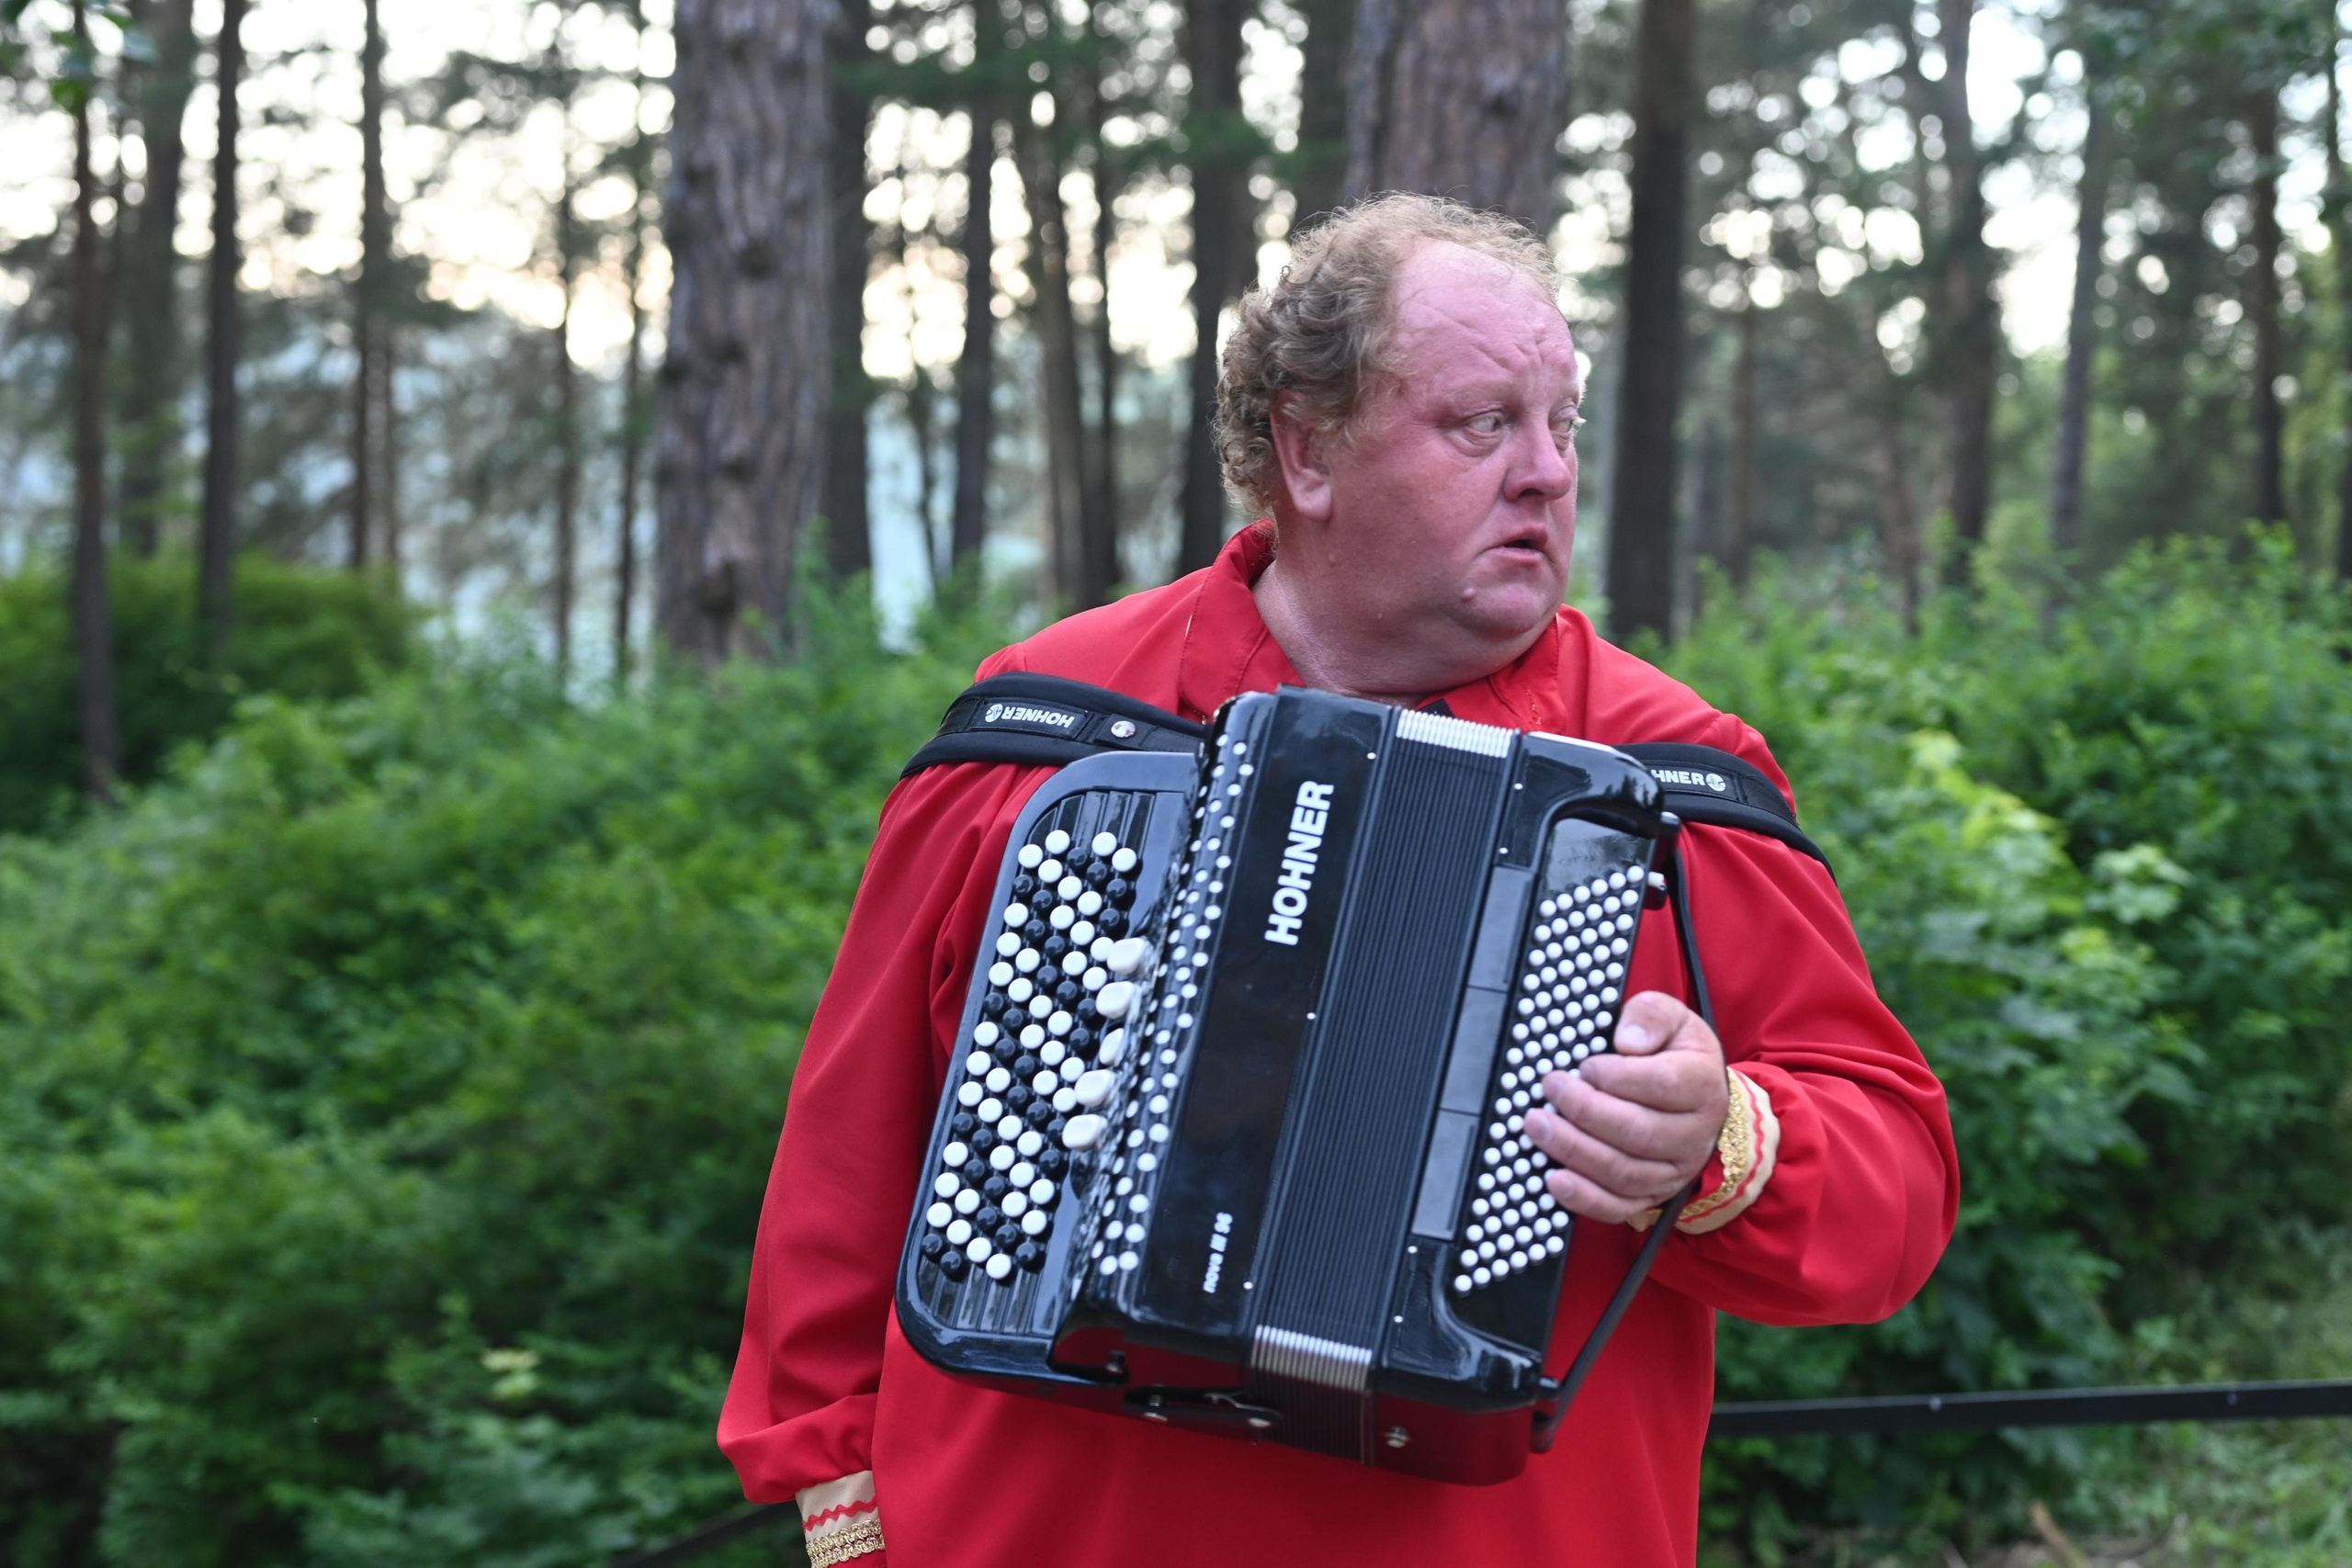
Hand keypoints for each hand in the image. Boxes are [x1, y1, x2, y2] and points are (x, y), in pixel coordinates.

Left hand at [1520, 991, 1728, 1224]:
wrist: (1697, 1097)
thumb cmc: (1673, 1054)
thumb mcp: (1672, 1019)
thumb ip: (1651, 1017)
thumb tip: (1627, 1041)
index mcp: (1702, 1085)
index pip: (1662, 1086)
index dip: (1618, 1076)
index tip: (1586, 1065)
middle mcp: (1693, 1135)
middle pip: (1638, 1133)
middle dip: (1585, 1111)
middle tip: (1550, 1089)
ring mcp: (1673, 1171)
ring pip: (1624, 1172)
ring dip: (1575, 1151)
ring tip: (1537, 1126)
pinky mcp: (1651, 1195)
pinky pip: (1618, 1207)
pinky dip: (1584, 1198)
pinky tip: (1554, 1179)